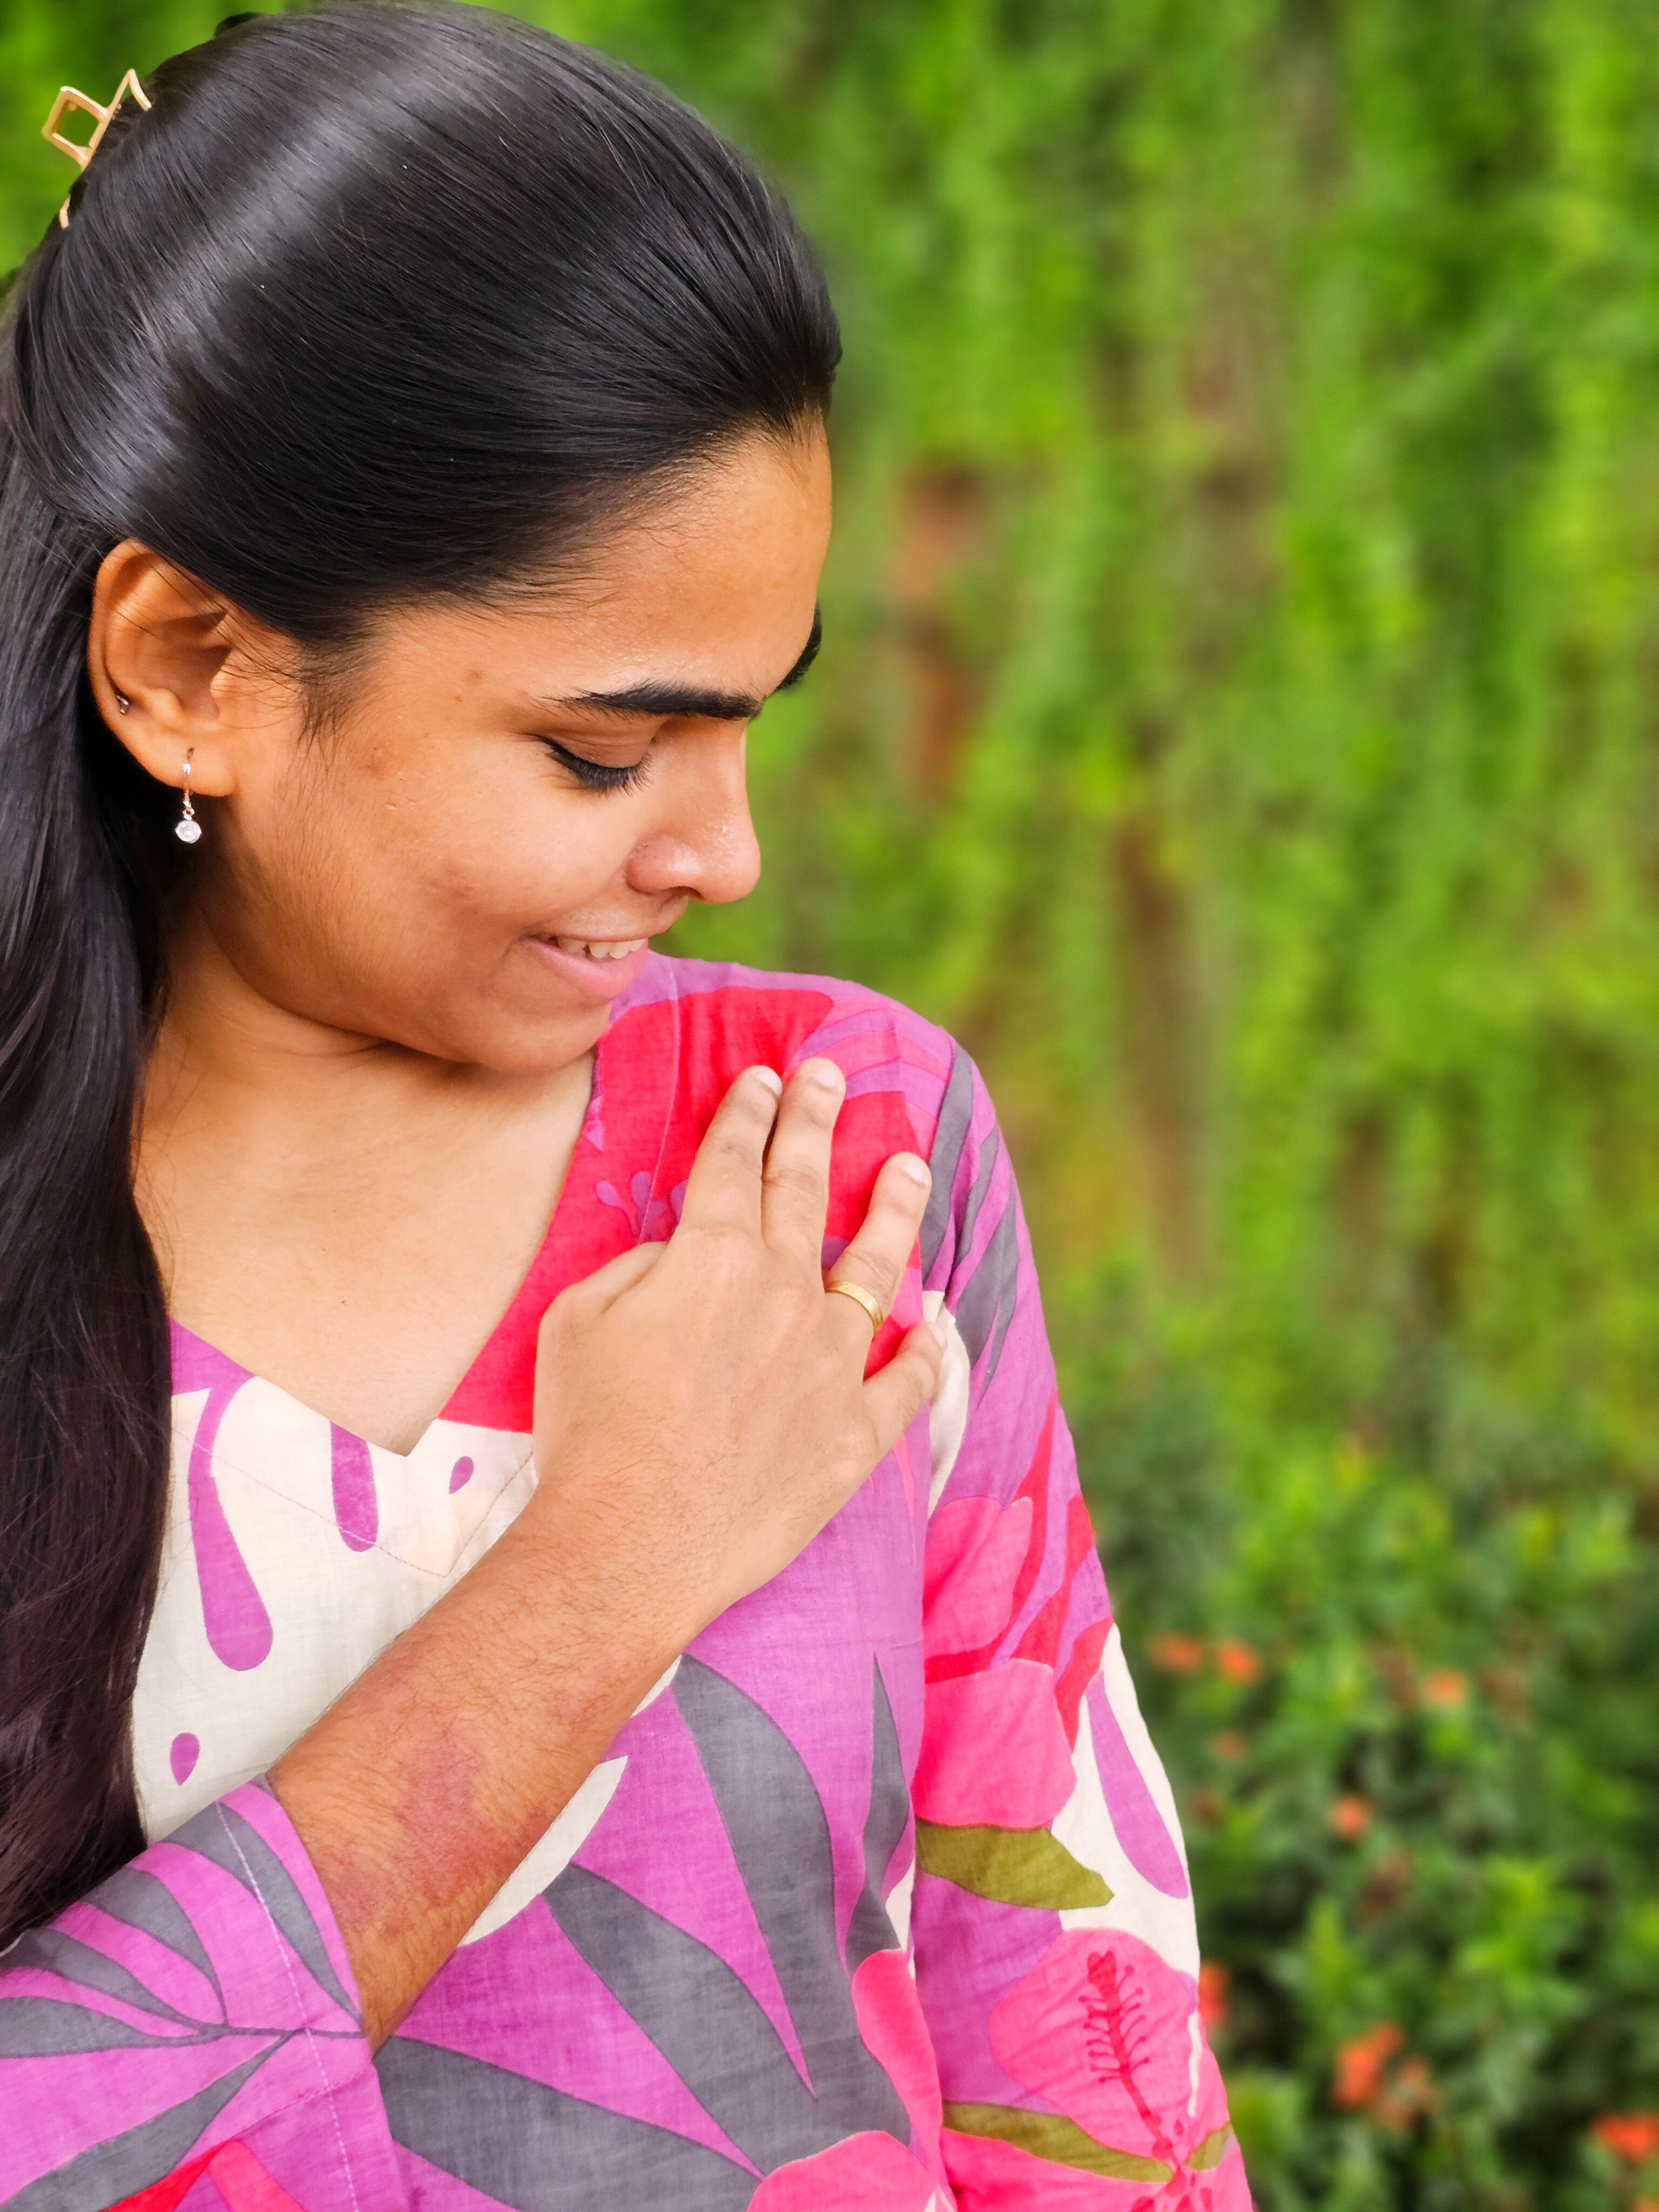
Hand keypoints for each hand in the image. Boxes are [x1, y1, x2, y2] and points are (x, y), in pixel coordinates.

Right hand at [528, 1057, 941, 1635]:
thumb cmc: (588, 1432)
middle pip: (805, 1190)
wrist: (627, 1546)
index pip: (735, 1163)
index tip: (765, 1078)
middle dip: (816, 1122)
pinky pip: (908, 1383)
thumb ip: (637, 1268)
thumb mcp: (577, 1320)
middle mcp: (786, 1295)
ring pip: (878, 1270)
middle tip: (830, 1076)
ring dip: (894, 1210)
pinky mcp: (856, 1436)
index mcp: (714, 1259)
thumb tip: (680, 1256)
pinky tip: (939, 1327)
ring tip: (911, 1166)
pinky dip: (928, 1352)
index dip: (749, 1113)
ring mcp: (831, 1365)